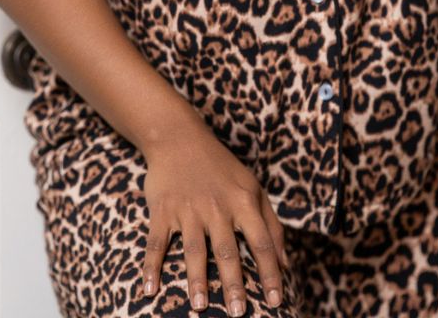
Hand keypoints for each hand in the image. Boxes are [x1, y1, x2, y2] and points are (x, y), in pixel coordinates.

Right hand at [140, 120, 288, 313]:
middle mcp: (217, 206)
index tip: (276, 302)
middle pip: (228, 250)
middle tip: (239, 313)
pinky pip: (157, 243)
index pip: (262, 242)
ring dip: (197, 279)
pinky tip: (150, 290)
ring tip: (201, 306)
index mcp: (243, 201)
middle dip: (234, 284)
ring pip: (194, 250)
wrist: (179, 137)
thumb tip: (286, 264)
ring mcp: (188, 208)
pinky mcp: (163, 210)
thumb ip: (271, 225)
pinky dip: (152, 267)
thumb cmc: (222, 168)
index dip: (271, 273)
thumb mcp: (252, 188)